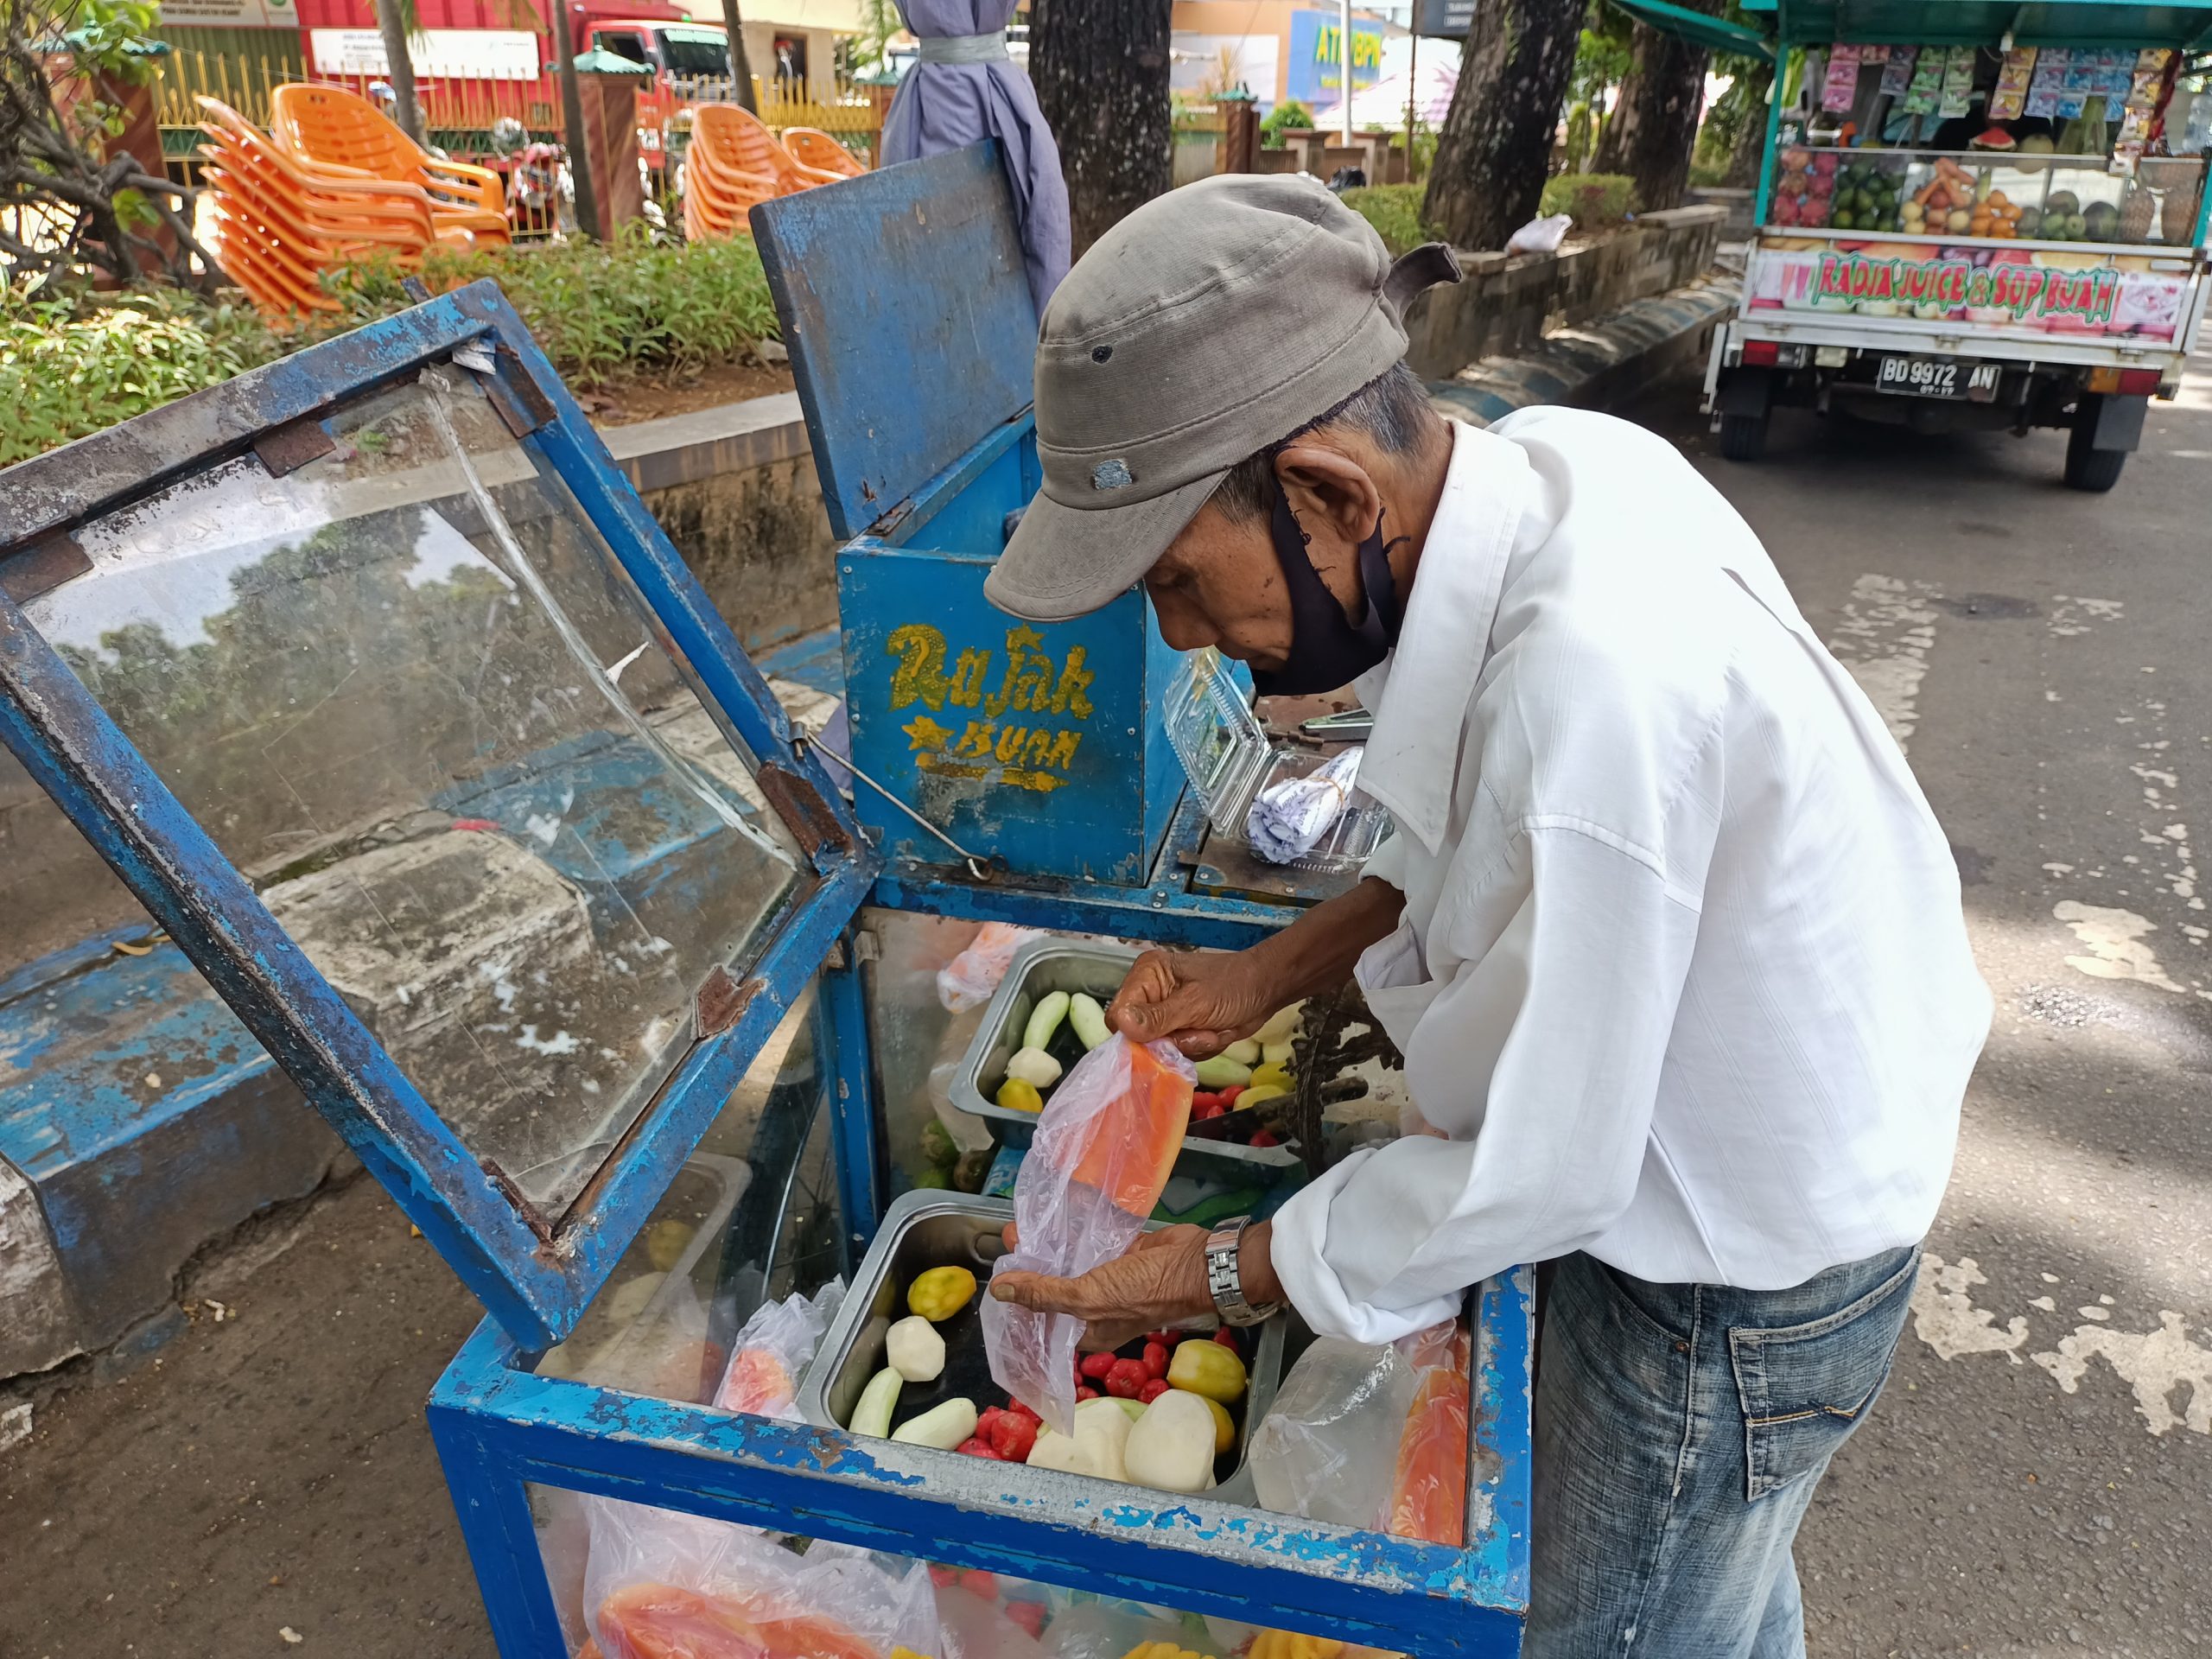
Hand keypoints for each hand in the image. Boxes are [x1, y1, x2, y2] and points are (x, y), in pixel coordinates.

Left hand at [991, 1223, 1211, 1351]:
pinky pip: (1090, 1245)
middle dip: (1030, 1268)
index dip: (1019, 1304)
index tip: (997, 1278)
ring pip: (1070, 1265)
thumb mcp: (1088, 1297)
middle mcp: (1095, 1308)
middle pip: (1053, 1290)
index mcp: (1087, 1331)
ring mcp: (1109, 1280)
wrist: (1196, 1264)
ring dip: (1048, 1247)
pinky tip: (1055, 1217)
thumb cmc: (1144, 1291)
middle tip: (1008, 1240)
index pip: (1042, 1323)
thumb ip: (1044, 1294)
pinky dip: (1074, 1233)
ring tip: (1024, 1224)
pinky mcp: (1121, 1255)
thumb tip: (999, 1291)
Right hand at [1107, 947, 1279, 1058]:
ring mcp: (1164, 1013)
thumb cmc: (1234, 986)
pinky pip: (1176, 1053)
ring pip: (1158, 1049)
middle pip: (1137, 1037)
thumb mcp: (1196, 1003)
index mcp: (1147, 975)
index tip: (1164, 1039)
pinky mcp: (1179, 1029)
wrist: (1266, 990)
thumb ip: (1158, 1017)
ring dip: (1189, 1047)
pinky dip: (1197, 1050)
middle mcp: (1150, 993)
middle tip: (1200, 1032)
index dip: (1136, 1034)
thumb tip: (1122, 1024)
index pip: (1118, 1013)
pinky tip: (1214, 1034)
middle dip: (1172, 1042)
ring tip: (1212, 1030)